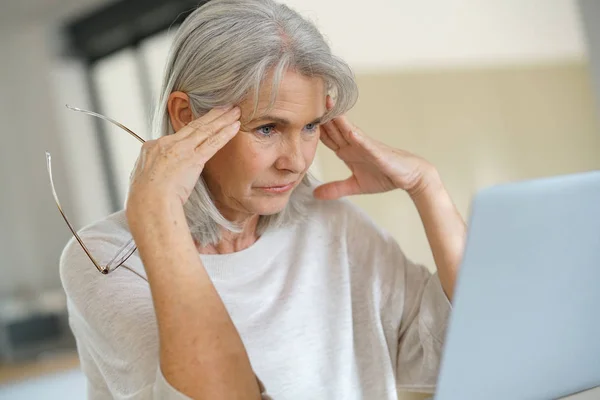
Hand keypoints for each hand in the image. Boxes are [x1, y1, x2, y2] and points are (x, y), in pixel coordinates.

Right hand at [126, 105, 240, 213]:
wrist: (148, 202)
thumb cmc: (144, 199)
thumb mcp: (142, 179)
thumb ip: (153, 171)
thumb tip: (157, 175)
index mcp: (152, 147)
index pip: (176, 136)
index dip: (193, 128)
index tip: (204, 123)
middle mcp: (167, 143)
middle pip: (194, 126)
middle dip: (212, 115)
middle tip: (225, 106)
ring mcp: (181, 150)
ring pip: (205, 130)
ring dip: (222, 119)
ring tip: (235, 111)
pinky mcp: (193, 159)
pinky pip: (213, 143)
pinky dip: (225, 133)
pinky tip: (235, 125)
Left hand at [314, 96, 437, 199]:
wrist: (409, 177)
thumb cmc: (385, 176)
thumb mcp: (355, 185)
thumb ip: (336, 188)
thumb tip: (316, 194)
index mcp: (347, 150)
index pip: (326, 137)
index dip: (312, 128)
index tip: (296, 119)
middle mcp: (354, 144)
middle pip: (333, 127)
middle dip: (321, 115)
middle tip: (305, 99)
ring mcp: (366, 145)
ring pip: (348, 129)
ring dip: (337, 117)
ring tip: (325, 104)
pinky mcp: (378, 151)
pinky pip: (366, 142)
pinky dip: (358, 137)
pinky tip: (350, 130)